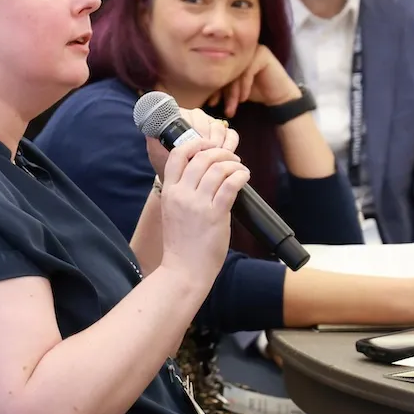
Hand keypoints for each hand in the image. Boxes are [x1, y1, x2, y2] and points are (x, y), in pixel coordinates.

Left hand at [145, 108, 238, 182]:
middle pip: (206, 120)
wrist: (179, 177)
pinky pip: (231, 134)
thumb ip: (154, 138)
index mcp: (178, 117)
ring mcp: (210, 125)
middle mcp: (195, 117)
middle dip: (208, 138)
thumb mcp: (157, 152)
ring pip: (219, 126)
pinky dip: (230, 143)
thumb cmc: (166, 163)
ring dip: (219, 141)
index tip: (196, 144)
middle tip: (208, 153)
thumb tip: (152, 124)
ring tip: (216, 156)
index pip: (189, 116)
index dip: (194, 130)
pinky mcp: (224, 134)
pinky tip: (226, 154)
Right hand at [158, 137, 249, 287]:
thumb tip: (205, 174)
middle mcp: (181, 194)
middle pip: (201, 157)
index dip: (195, 143)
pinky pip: (230, 185)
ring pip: (218, 168)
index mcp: (169, 192)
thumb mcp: (173, 211)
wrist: (184, 270)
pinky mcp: (215, 215)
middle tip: (231, 158)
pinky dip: (240, 176)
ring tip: (240, 168)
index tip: (207, 145)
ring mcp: (197, 205)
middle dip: (220, 152)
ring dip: (233, 163)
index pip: (178, 155)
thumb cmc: (181, 244)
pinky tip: (244, 177)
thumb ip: (183, 192)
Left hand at [206, 46, 299, 116]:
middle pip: (226, 70)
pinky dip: (244, 86)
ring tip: (232, 108)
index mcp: (230, 54)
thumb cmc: (253, 92)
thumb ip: (220, 86)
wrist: (277, 96)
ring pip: (236, 72)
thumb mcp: (232, 89)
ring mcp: (251, 50)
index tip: (211, 103)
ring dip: (233, 93)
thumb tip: (198, 94)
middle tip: (222, 108)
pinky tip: (244, 98)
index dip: (214, 88)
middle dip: (223, 92)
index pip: (217, 69)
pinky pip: (248, 71)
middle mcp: (239, 50)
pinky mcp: (263, 54)